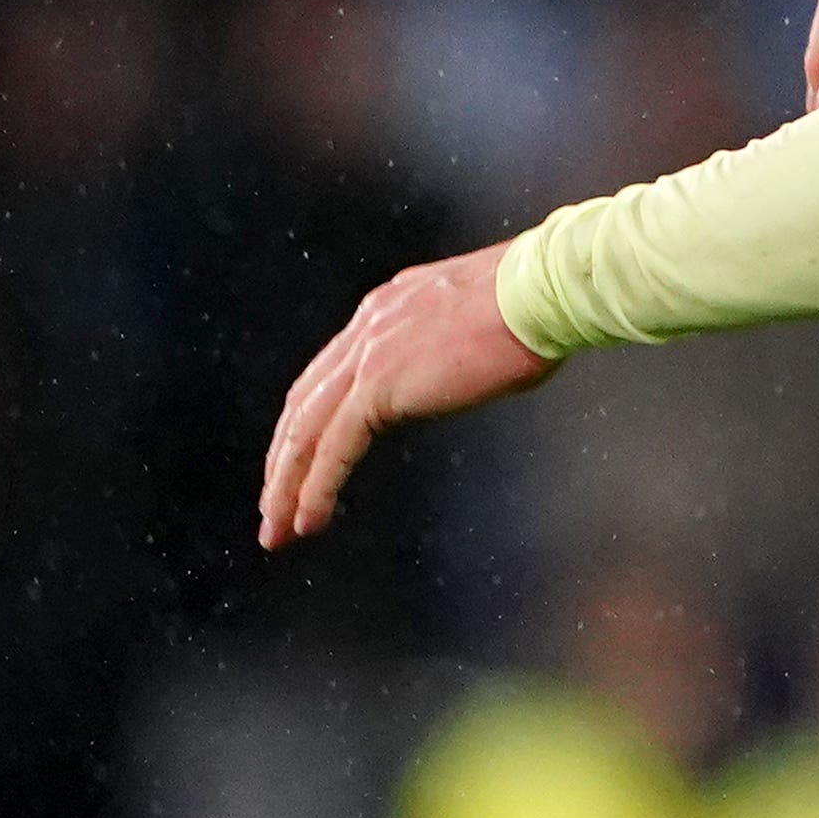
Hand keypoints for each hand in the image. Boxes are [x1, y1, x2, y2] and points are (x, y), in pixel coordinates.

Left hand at [259, 243, 553, 548]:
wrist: (545, 289)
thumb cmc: (540, 303)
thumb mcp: (481, 324)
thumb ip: (454, 351)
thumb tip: (463, 376)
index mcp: (389, 308)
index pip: (331, 371)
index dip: (313, 419)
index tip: (306, 455)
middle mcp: (367, 327)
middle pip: (304, 403)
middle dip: (284, 459)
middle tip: (273, 504)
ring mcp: (368, 355)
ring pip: (306, 430)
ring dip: (287, 484)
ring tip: (278, 528)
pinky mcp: (379, 387)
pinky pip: (333, 448)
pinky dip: (315, 488)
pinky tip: (308, 520)